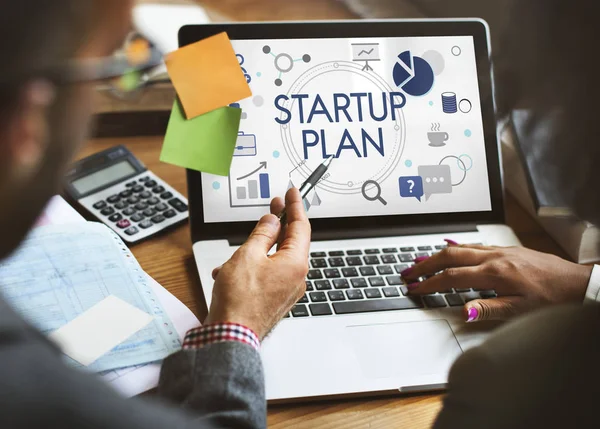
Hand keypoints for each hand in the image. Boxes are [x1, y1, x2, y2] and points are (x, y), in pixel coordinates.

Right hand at [204, 188, 310, 339]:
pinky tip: (232, 271)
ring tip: (238, 250)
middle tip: (274, 206)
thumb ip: (262, 234)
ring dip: (257, 250)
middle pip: (291, 242)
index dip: (295, 206)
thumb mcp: (248, 255)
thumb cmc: (240, 300)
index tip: (292, 193)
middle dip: (278, 224)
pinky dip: (252, 267)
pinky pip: (268, 274)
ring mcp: (287, 290)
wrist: (231, 336)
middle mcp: (296, 277)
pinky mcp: (276, 299)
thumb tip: (272, 221)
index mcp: (295, 263)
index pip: (301, 227)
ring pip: (275, 259)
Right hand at [402, 241, 592, 321]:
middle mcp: (495, 257)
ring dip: (437, 254)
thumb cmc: (552, 299)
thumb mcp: (521, 311)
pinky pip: (474, 244)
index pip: (452, 277)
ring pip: (460, 247)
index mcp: (495, 273)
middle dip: (425, 263)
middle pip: (449, 255)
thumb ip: (488, 309)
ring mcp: (500, 251)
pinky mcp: (507, 249)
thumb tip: (462, 310)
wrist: (578, 284)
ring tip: (420, 260)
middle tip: (407, 271)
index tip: (414, 288)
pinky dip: (456, 246)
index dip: (429, 283)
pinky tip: (450, 247)